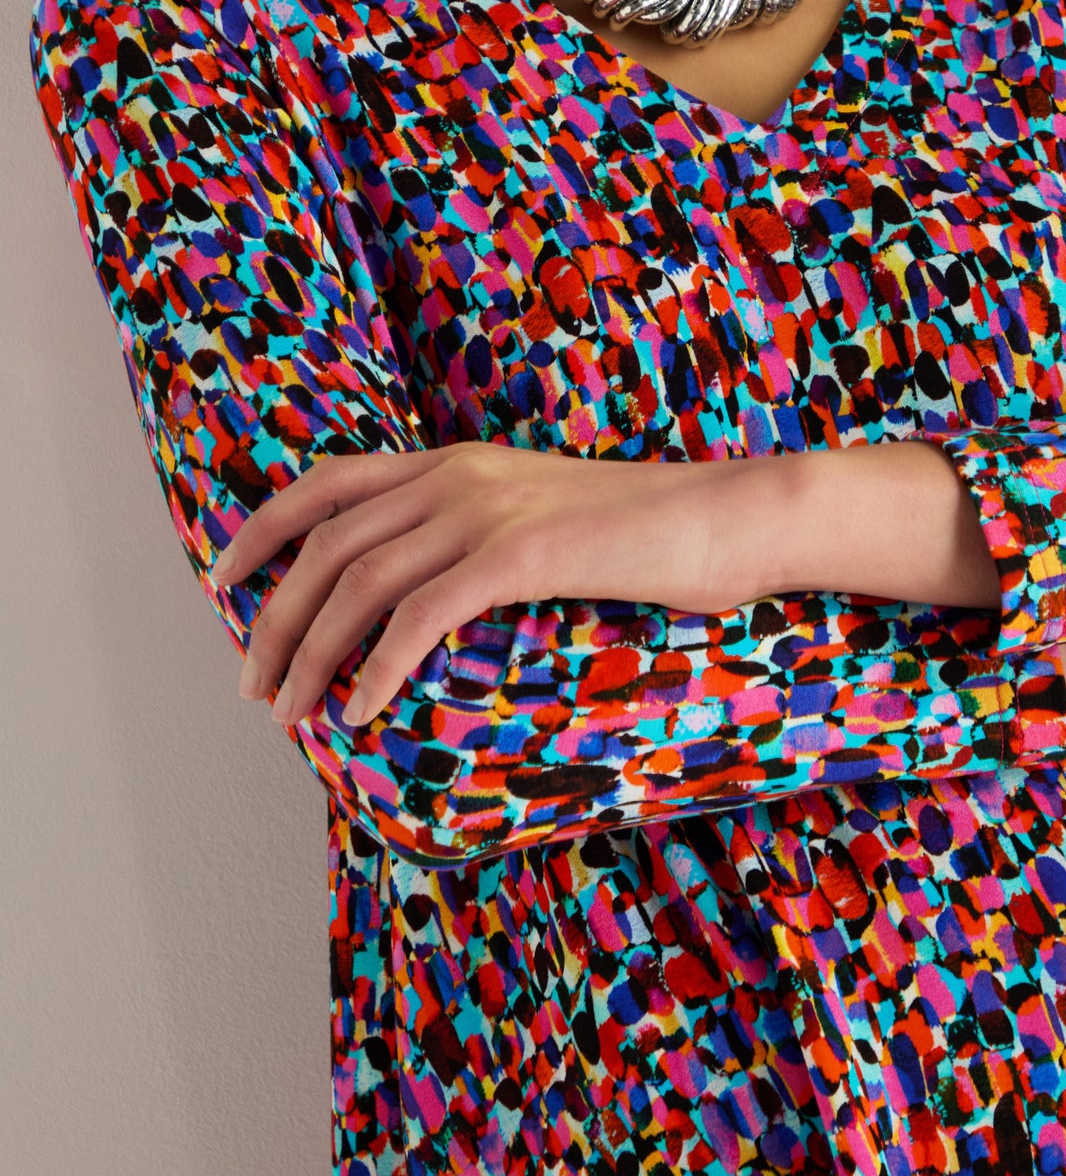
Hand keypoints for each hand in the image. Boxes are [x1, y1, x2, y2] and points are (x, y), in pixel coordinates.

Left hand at [208, 440, 777, 728]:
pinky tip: (363, 710)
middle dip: (273, 618)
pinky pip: (423, 613)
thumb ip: (483, 539)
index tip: (225, 581)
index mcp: (459, 463)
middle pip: (327, 541)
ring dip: (310, 653)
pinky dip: (380, 665)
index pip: (329, 482)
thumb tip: (430, 599)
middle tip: (254, 685)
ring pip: (360, 579)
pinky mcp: (524, 552)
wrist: (730, 516)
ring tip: (291, 712)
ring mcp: (490, 509)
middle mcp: (460, 475)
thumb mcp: (547, 520)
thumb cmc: (651, 535)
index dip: (264, 528)